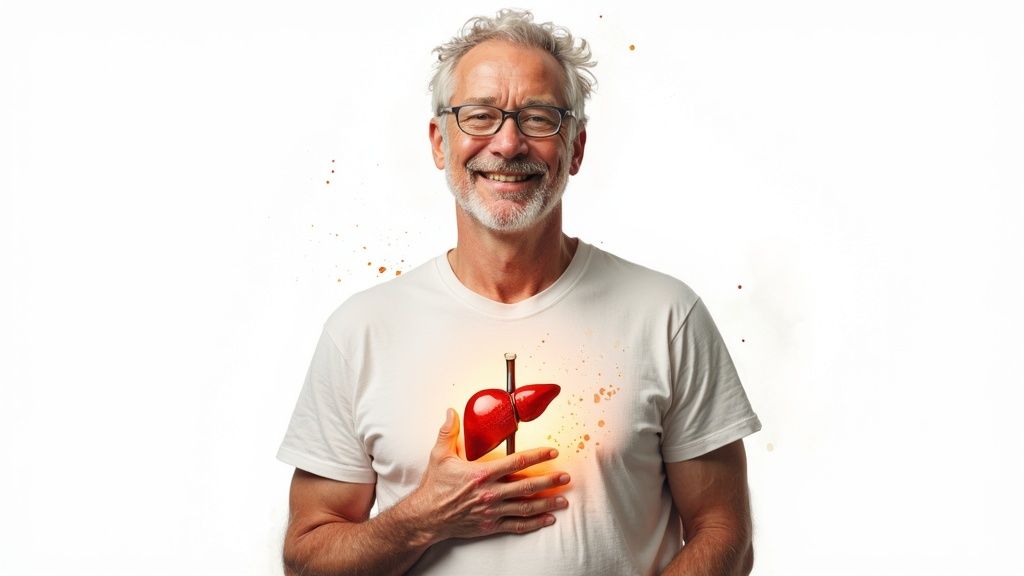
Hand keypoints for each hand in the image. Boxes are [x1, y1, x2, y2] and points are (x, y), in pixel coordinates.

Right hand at [407, 408, 569, 543]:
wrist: (427, 516)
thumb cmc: (434, 487)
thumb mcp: (439, 455)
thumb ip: (448, 432)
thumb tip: (452, 411)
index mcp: (481, 474)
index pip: (516, 462)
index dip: (537, 455)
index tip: (551, 451)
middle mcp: (490, 493)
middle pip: (527, 486)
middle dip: (549, 481)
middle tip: (565, 476)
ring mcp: (492, 511)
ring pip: (526, 507)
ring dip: (547, 503)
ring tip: (563, 499)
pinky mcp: (491, 525)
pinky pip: (516, 525)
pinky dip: (534, 523)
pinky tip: (547, 519)